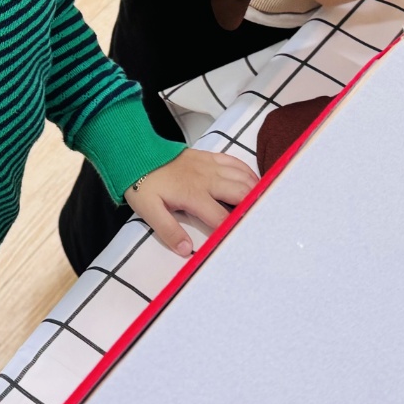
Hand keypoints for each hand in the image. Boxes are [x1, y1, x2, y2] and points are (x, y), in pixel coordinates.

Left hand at [125, 146, 256, 257]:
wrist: (137, 153)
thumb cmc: (142, 183)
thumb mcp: (149, 210)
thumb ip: (168, 230)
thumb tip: (186, 249)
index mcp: (194, 195)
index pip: (221, 218)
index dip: (234, 230)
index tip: (247, 241)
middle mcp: (207, 180)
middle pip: (240, 194)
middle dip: (254, 209)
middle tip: (266, 223)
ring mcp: (210, 166)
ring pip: (242, 177)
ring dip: (255, 191)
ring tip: (265, 206)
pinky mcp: (208, 157)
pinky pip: (234, 162)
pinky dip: (248, 172)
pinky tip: (255, 181)